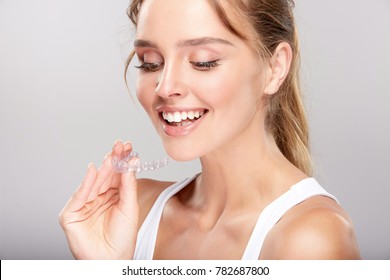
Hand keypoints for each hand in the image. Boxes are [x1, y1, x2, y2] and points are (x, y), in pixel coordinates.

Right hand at [59, 141, 138, 258]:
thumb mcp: (129, 207)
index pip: (117, 175)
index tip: (128, 146)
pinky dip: (86, 183)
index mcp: (113, 196)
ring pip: (94, 183)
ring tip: (112, 155)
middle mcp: (98, 198)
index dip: (122, 161)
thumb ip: (129, 185)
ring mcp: (84, 205)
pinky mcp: (71, 214)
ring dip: (103, 168)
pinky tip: (94, 170)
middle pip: (105, 176)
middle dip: (113, 160)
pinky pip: (80, 195)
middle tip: (120, 145)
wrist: (112, 260)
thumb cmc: (122, 238)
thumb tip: (131, 162)